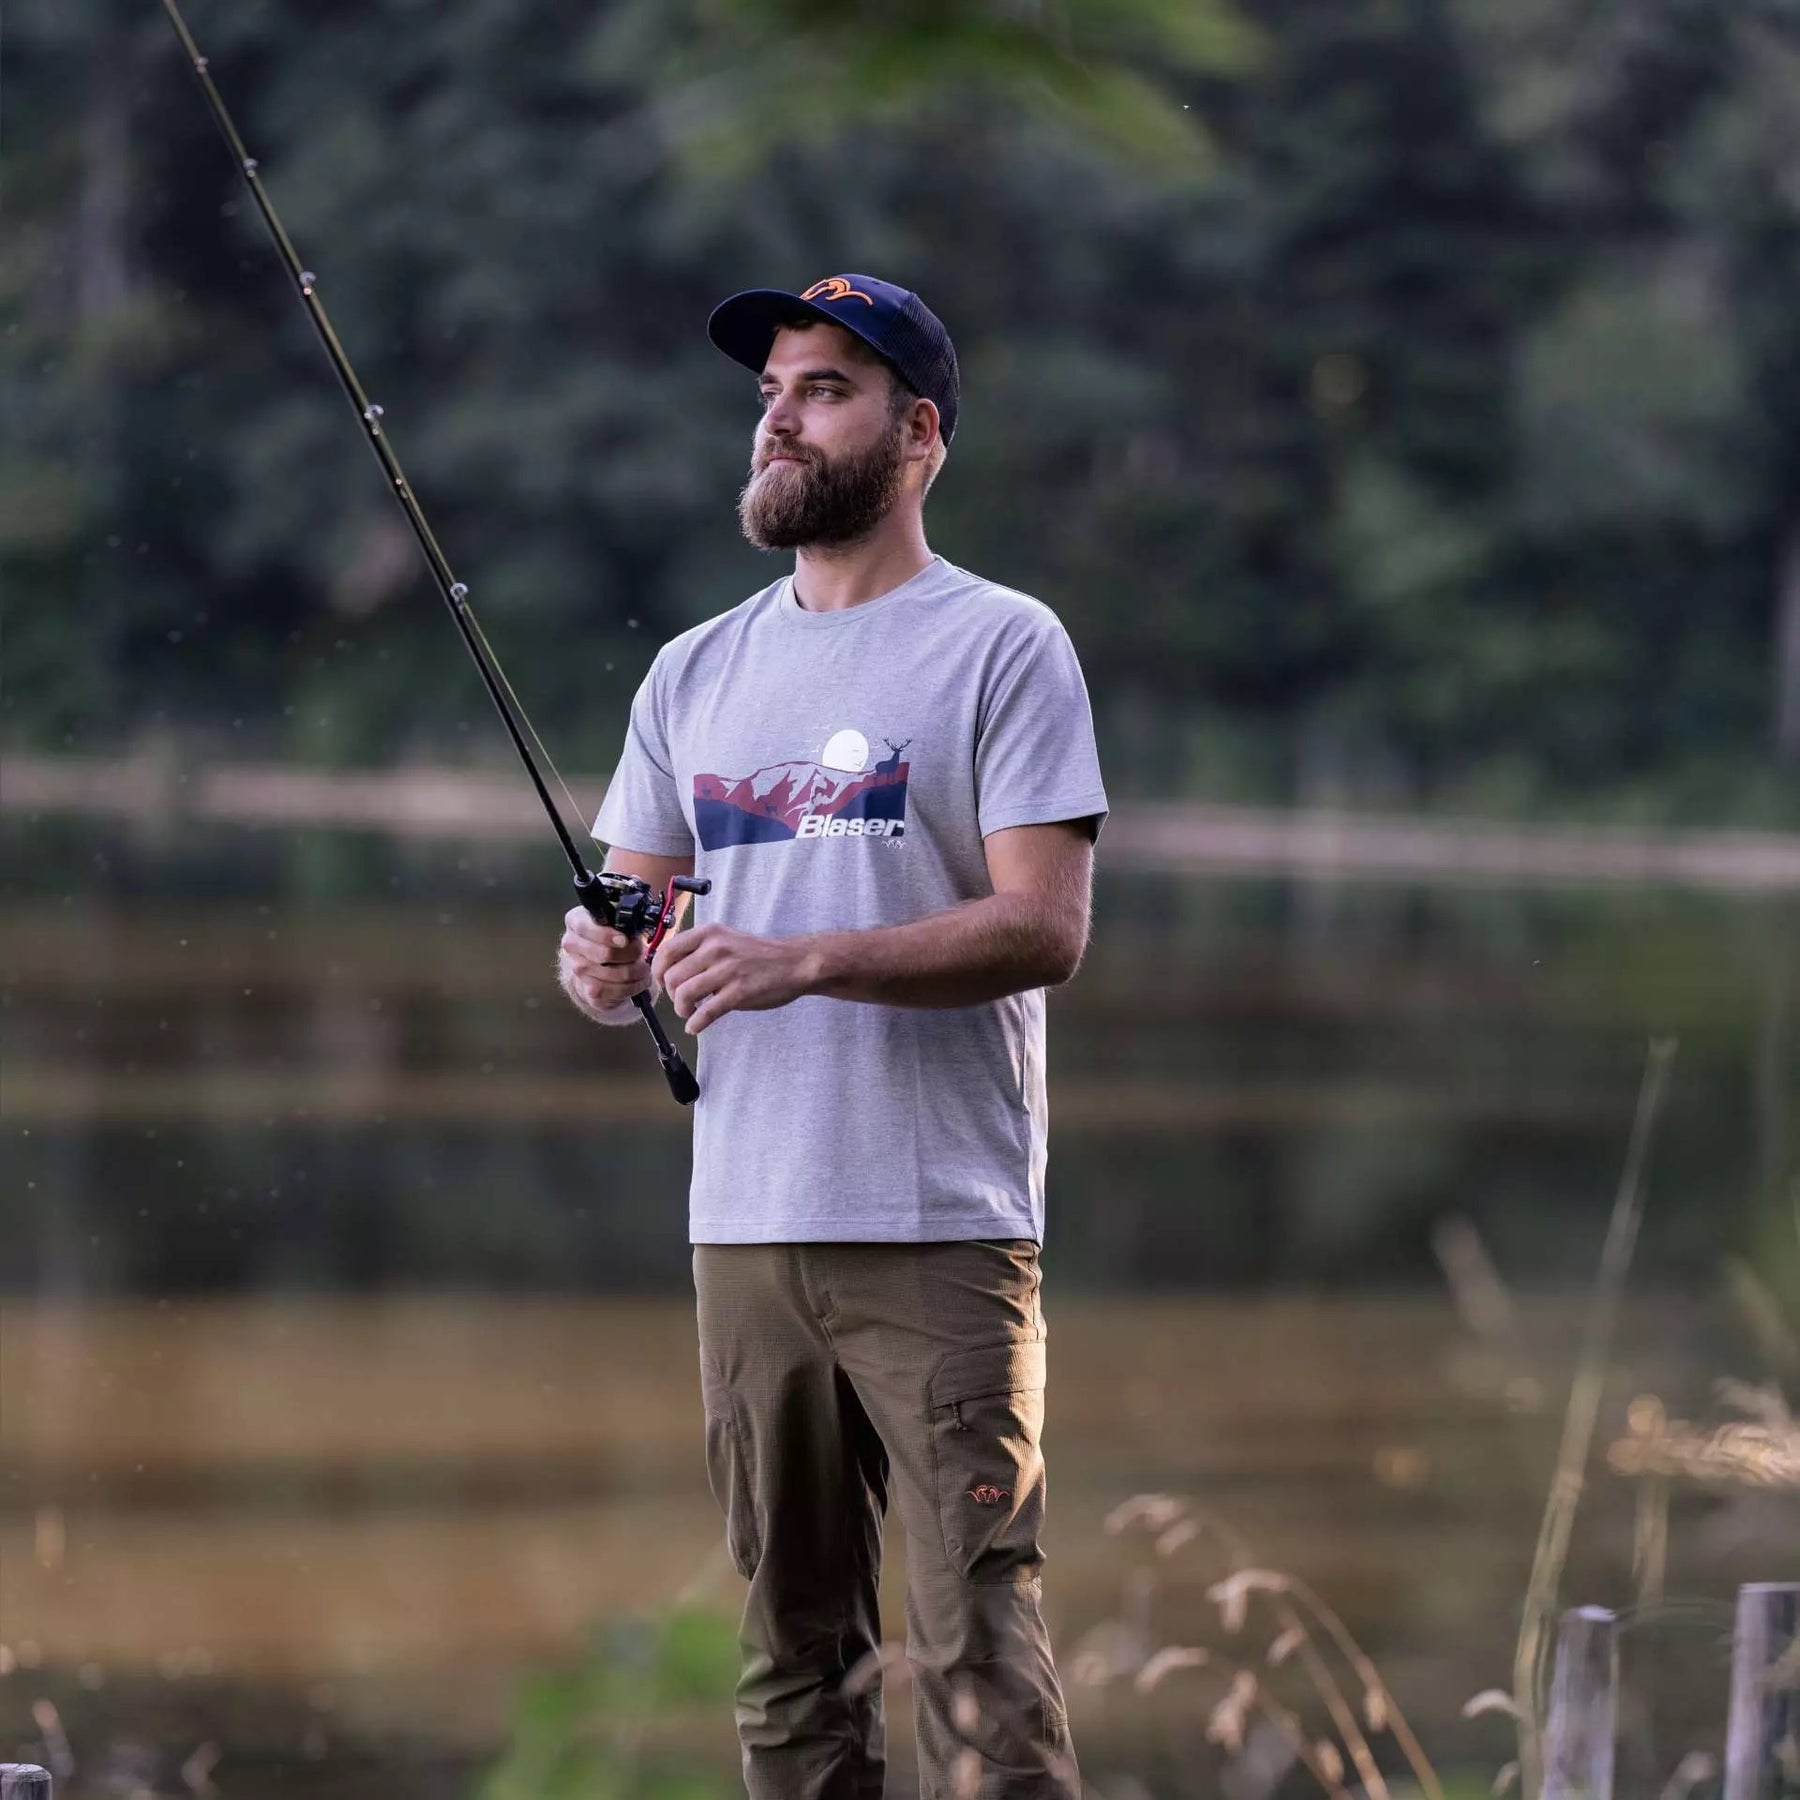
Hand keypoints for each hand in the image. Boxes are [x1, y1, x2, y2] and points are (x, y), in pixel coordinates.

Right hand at [558, 906, 654, 1024]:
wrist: (599, 961)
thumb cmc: (611, 935)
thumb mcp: (615, 921)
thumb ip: (620, 922)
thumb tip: (630, 934)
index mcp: (575, 921)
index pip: (586, 928)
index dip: (607, 935)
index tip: (624, 940)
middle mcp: (571, 945)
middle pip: (603, 954)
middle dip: (630, 954)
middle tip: (641, 953)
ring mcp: (577, 969)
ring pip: (612, 975)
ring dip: (635, 972)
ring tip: (644, 968)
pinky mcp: (587, 990)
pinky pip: (613, 991)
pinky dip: (631, 987)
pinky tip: (638, 981)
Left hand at [652, 923, 817, 1033]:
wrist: (795, 962)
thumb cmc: (760, 954)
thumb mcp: (726, 939)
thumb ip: (700, 950)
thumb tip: (670, 969)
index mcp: (709, 934)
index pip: (666, 950)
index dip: (658, 970)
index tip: (663, 982)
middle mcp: (715, 949)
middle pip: (672, 976)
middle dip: (671, 994)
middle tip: (682, 1000)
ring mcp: (727, 971)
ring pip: (684, 994)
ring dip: (681, 1009)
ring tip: (689, 1012)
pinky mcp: (739, 993)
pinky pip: (705, 1012)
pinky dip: (695, 1023)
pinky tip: (696, 1026)